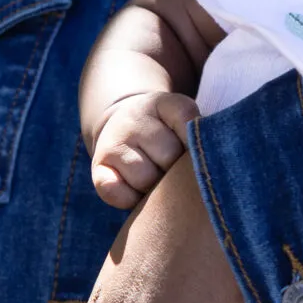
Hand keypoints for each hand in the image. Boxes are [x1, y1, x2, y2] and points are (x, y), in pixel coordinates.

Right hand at [88, 90, 199, 209]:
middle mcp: (134, 120)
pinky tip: (138, 191)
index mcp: (162, 104)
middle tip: (176, 168)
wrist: (123, 125)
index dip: (197, 143)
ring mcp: (113, 143)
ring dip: (156, 188)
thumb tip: (204, 166)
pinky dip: (130, 199)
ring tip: (158, 178)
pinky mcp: (98, 168)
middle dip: (178, 170)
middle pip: (169, 156)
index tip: (201, 151)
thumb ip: (199, 135)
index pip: (188, 120)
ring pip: (145, 178)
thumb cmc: (167, 133)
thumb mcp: (184, 121)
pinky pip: (115, 192)